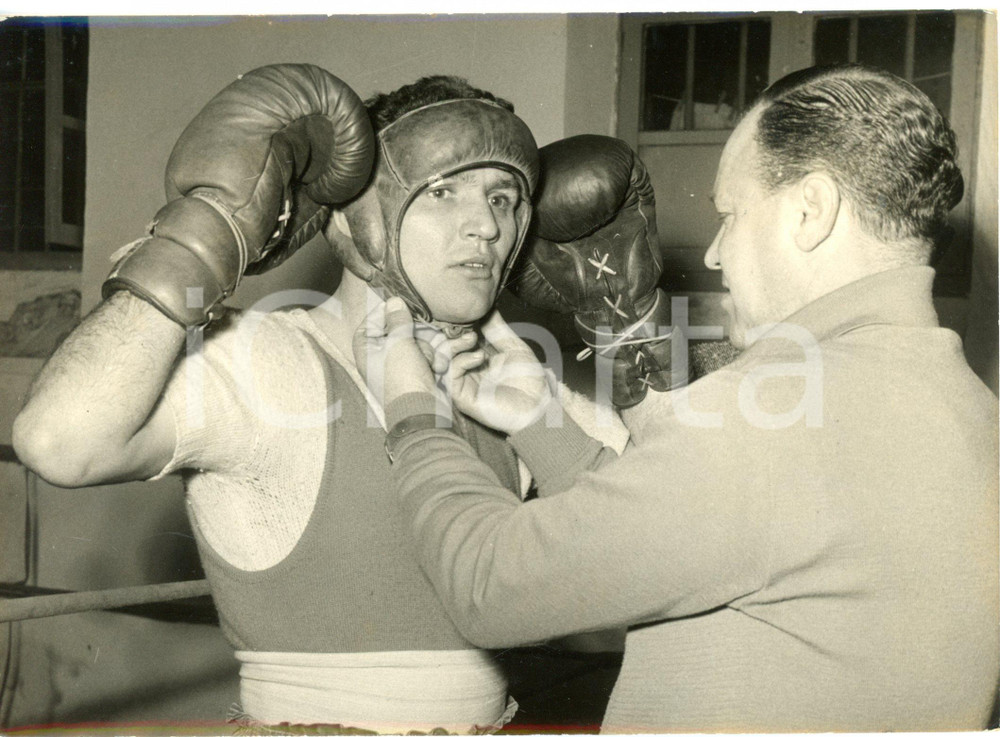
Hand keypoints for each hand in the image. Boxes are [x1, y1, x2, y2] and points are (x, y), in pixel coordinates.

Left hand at [353, 297, 476, 409]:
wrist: (422, 411)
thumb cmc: (402, 377)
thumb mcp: (399, 342)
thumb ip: (398, 319)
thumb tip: (394, 301)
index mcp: (366, 348)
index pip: (371, 321)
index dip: (386, 312)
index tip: (401, 305)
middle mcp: (380, 356)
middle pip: (399, 330)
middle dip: (414, 335)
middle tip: (419, 341)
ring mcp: (400, 364)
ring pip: (417, 341)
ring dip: (427, 350)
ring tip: (430, 363)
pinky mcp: (417, 372)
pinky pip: (427, 355)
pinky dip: (434, 361)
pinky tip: (437, 369)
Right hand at [446, 310, 554, 434]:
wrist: (537, 407)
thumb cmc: (529, 381)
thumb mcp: (514, 348)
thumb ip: (499, 330)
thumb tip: (488, 308)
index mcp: (479, 359)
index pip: (459, 339)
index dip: (459, 326)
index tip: (467, 312)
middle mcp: (468, 371)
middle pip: (445, 348)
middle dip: (452, 334)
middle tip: (468, 327)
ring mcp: (464, 384)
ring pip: (443, 361)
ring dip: (454, 346)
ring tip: (473, 339)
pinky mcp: (462, 397)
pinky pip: (450, 376)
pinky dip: (461, 361)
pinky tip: (479, 357)